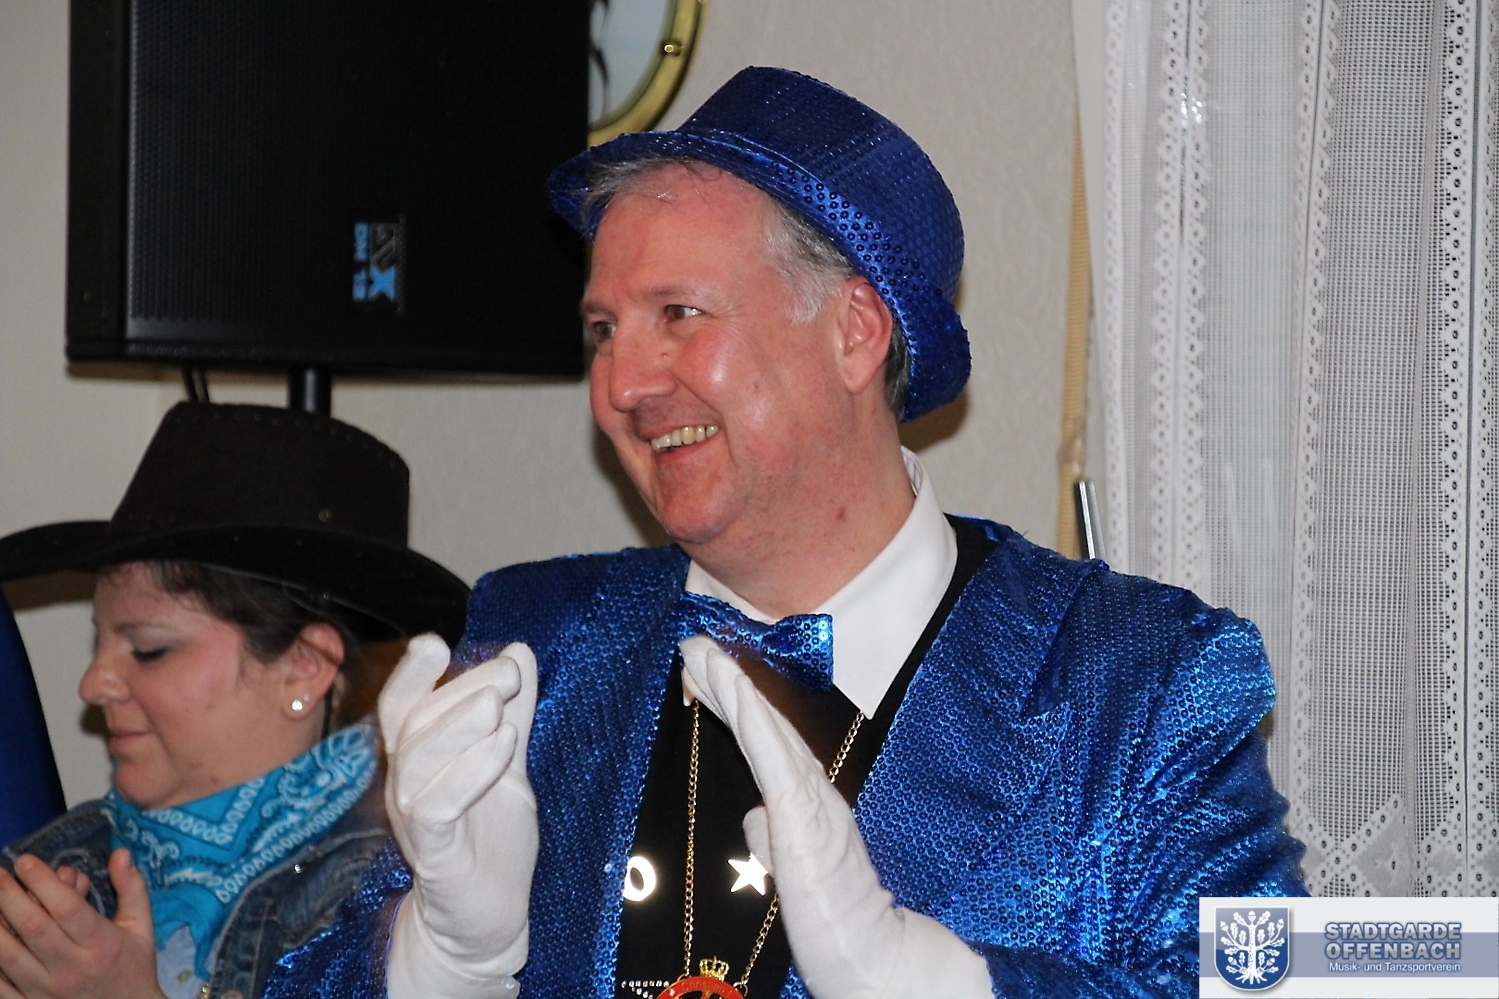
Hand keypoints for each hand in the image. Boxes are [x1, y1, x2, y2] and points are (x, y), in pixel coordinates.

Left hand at [0, 849, 165, 998]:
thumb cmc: (133, 966)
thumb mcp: (141, 927)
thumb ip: (132, 888)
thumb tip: (120, 852)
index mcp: (103, 944)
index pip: (68, 907)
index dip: (43, 881)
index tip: (25, 860)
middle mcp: (73, 968)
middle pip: (34, 927)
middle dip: (10, 895)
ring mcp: (47, 991)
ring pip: (8, 955)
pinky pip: (0, 985)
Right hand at [381, 634, 537, 998]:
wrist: (489, 911)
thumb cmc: (491, 835)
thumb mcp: (508, 762)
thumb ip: (513, 712)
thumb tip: (519, 651)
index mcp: (421, 756)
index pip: (402, 704)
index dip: (412, 673)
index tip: (436, 642)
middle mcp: (407, 782)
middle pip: (414, 722)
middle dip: (460, 689)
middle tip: (507, 674)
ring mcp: (414, 817)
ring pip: (417, 759)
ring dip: (460, 725)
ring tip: (500, 705)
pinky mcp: (432, 850)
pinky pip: (435, 806)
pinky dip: (467, 772)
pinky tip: (502, 750)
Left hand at [679, 637, 992, 998]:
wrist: (887, 974)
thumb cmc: (849, 936)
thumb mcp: (797, 884)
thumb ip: (778, 847)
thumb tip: (756, 816)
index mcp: (811, 814)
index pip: (769, 749)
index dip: (738, 708)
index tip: (708, 672)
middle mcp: (817, 801)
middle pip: (766, 730)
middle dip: (729, 685)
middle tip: (694, 643)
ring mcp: (817, 809)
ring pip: (770, 735)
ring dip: (734, 691)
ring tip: (703, 652)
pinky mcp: (811, 826)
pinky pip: (776, 764)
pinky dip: (754, 725)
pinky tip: (733, 694)